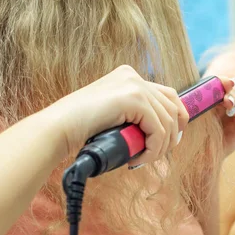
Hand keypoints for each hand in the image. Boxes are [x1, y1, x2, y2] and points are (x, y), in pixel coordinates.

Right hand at [44, 65, 187, 166]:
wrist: (59, 127)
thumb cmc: (80, 127)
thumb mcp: (112, 114)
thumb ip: (132, 114)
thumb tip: (161, 133)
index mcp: (128, 75)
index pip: (167, 94)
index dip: (175, 117)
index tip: (170, 139)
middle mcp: (133, 76)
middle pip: (172, 104)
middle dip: (172, 132)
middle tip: (160, 153)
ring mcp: (134, 85)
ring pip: (166, 120)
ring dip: (160, 146)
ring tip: (143, 159)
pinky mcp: (134, 99)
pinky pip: (157, 129)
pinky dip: (153, 148)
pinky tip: (138, 158)